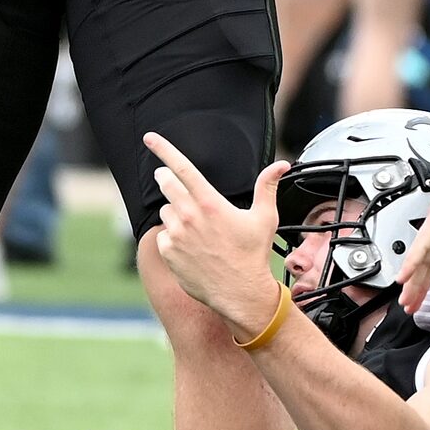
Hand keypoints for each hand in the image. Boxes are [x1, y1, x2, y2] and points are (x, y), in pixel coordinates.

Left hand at [144, 133, 290, 338]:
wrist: (240, 292)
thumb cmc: (253, 253)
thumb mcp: (265, 217)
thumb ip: (267, 186)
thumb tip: (280, 164)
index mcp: (210, 203)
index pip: (182, 168)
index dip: (164, 150)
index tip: (149, 138)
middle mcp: (190, 217)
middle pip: (167, 185)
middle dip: (167, 179)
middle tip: (169, 180)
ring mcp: (176, 236)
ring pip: (167, 212)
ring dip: (175, 212)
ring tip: (196, 227)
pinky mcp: (168, 254)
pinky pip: (164, 236)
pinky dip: (172, 237)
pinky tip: (191, 246)